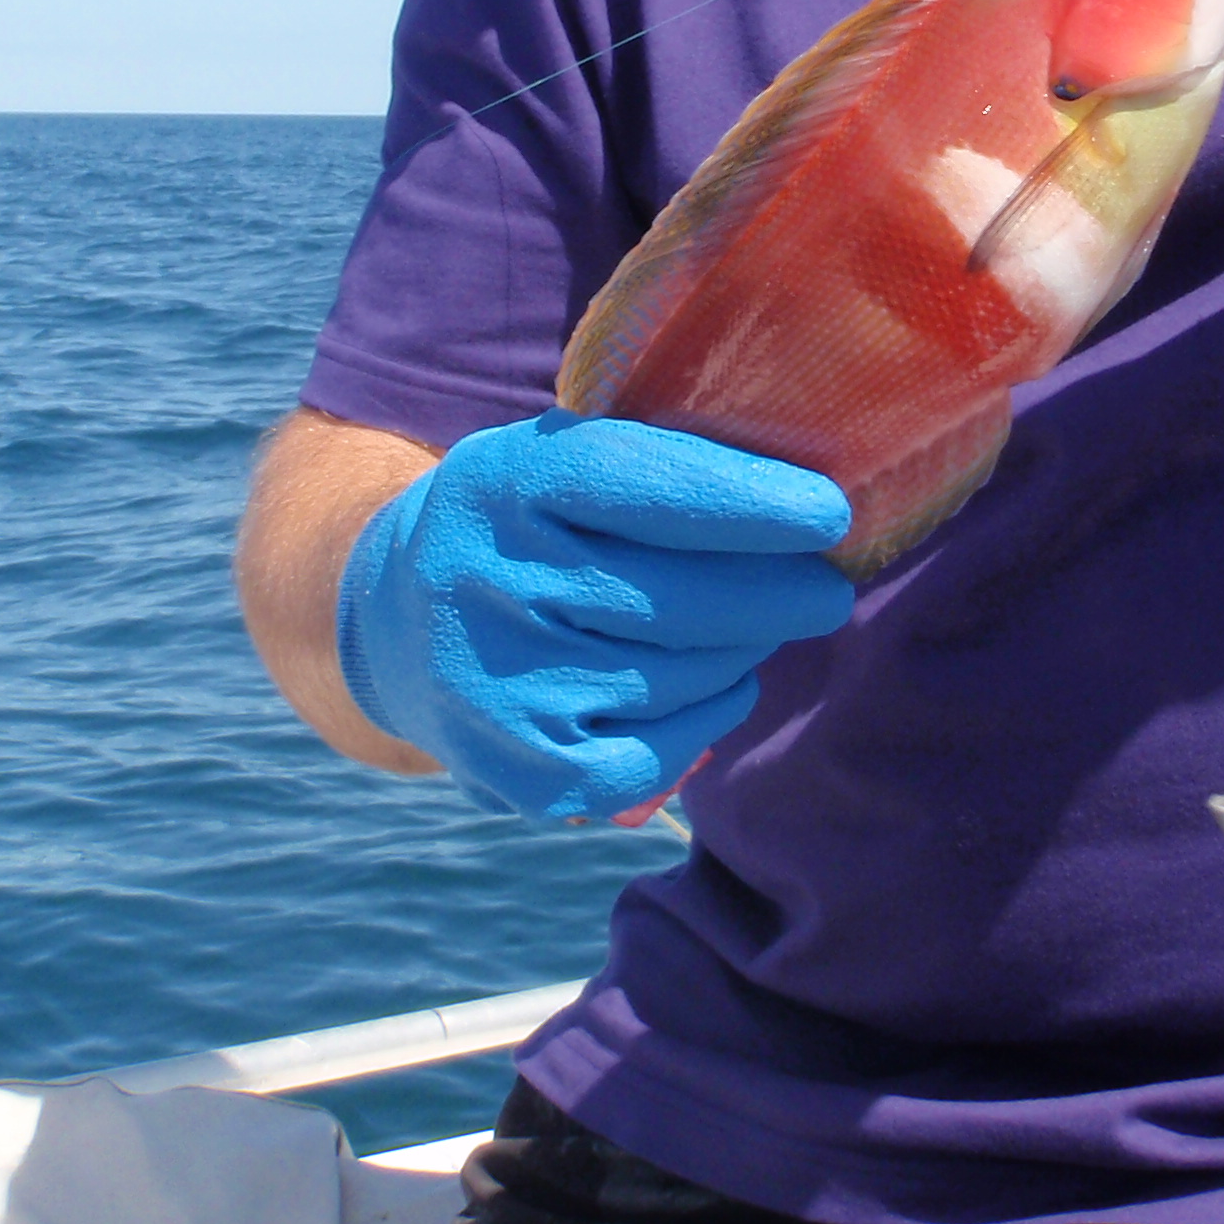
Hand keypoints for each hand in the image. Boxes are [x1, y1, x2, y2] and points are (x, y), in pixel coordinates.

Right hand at [334, 412, 855, 822]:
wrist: (391, 622)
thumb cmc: (523, 525)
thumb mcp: (555, 455)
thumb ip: (657, 462)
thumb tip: (809, 496)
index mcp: (508, 480)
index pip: (648, 488)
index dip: (752, 504)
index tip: (832, 515)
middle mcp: (490, 579)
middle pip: (679, 598)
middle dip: (778, 594)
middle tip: (826, 590)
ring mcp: (497, 682)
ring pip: (680, 675)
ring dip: (743, 652)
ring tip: (755, 631)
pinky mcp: (515, 768)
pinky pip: (657, 753)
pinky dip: (708, 720)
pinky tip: (718, 688)